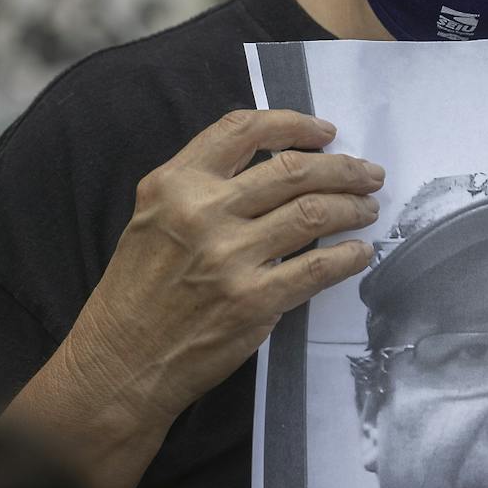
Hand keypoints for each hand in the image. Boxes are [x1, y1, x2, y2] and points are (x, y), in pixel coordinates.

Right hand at [1, 109, 381, 487]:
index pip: (244, 131)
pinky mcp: (252, 301)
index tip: (325, 132)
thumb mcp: (152, 217)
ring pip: (313, 212)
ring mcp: (229, 257)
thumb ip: (202, 185)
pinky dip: (348, 257)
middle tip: (368, 172)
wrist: (119, 363)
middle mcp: (202, 211)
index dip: (293, 124)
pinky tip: (360, 252)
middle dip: (342, 167)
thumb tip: (278, 164)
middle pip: (293, 169)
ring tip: (368, 208)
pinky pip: (317, 268)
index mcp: (175, 183)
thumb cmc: (137, 291)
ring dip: (352, 206)